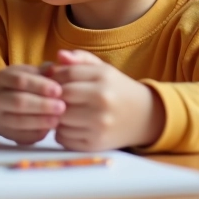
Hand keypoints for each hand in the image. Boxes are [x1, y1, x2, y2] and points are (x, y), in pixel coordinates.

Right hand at [0, 64, 64, 144]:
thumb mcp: (28, 72)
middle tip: (62, 107)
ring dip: (40, 121)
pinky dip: (38, 133)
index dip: (40, 86)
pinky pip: (22, 136)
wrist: (0, 104)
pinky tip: (50, 129)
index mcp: (2, 78)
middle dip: (42, 105)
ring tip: (58, 119)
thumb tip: (55, 68)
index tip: (58, 90)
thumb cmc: (21, 85)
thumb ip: (43, 71)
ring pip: (19, 122)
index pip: (20, 80)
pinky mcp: (7, 134)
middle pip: (18, 102)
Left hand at [44, 50, 164, 151]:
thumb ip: (80, 58)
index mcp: (104, 77)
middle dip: (53, 97)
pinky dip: (61, 133)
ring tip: (62, 111)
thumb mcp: (103, 69)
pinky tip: (70, 125)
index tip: (53, 80)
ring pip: (60, 119)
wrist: (144, 117)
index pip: (67, 74)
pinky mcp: (95, 143)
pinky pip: (64, 138)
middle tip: (54, 97)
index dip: (54, 77)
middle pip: (62, 97)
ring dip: (55, 116)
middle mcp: (103, 100)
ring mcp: (99, 124)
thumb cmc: (116, 89)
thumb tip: (59, 55)